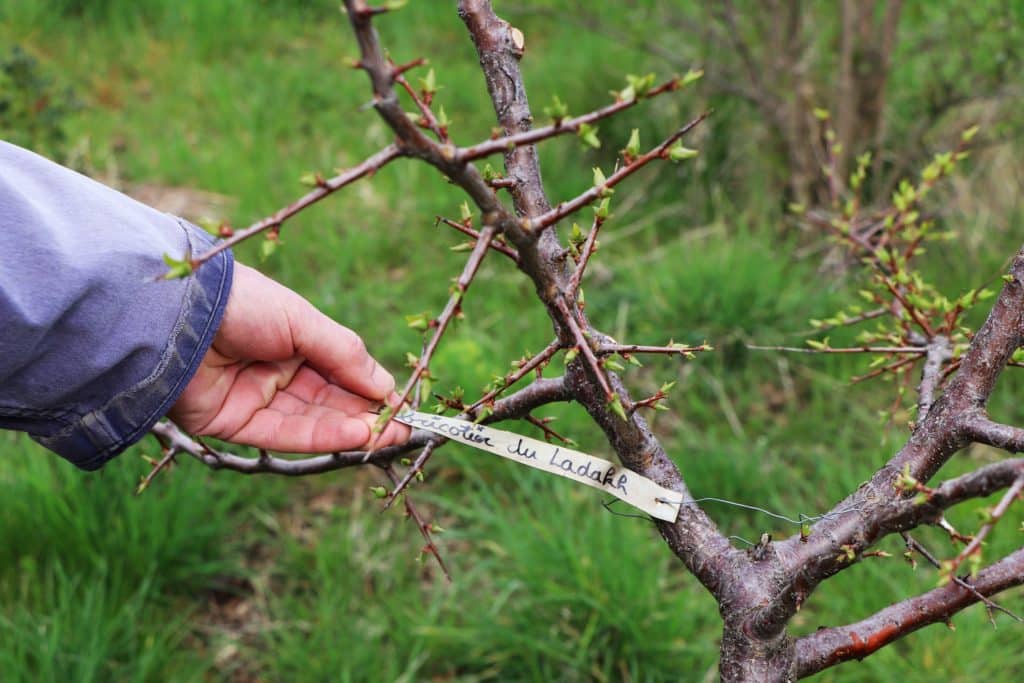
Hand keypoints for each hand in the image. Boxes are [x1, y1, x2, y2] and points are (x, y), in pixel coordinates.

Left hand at [169, 263, 408, 451]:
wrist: (178, 313)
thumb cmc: (243, 303)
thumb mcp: (303, 322)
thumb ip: (344, 354)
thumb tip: (386, 384)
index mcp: (291, 338)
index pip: (341, 370)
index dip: (372, 388)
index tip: (404, 405)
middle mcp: (275, 369)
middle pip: (329, 399)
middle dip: (368, 414)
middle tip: (405, 429)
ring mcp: (255, 397)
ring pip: (312, 420)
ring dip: (353, 428)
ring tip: (389, 435)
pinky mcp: (234, 424)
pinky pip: (286, 434)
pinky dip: (323, 436)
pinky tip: (356, 434)